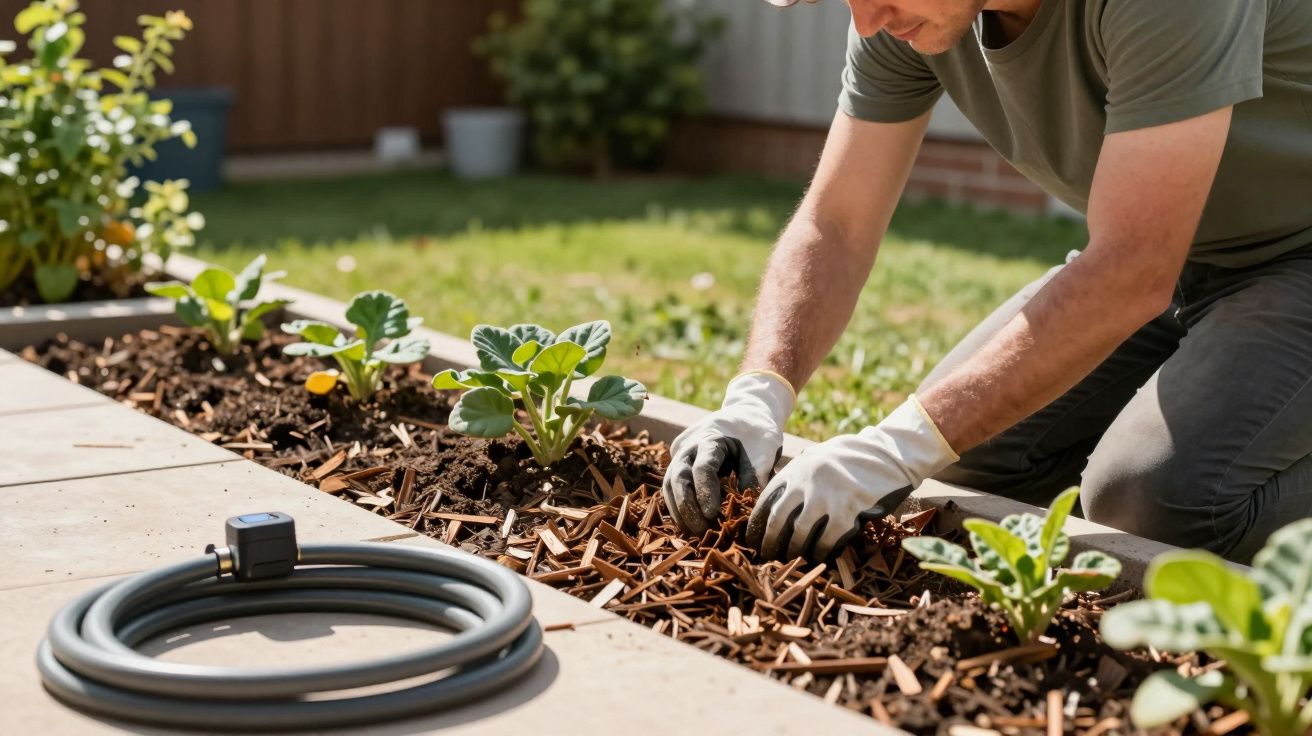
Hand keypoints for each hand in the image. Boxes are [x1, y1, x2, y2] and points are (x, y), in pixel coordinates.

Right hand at [662, 371, 794, 535]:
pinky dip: (679, 506)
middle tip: (701, 531)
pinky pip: (673, 486)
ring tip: (694, 533)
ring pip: (669, 484)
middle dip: (687, 507)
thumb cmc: (757, 432)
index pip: (703, 467)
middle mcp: (689, 444)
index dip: (705, 492)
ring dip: (680, 511)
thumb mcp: (763, 450)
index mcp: (711, 436)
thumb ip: (754, 477)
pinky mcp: (679, 462)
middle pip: (678, 477)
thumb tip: (748, 511)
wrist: (746, 412)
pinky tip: (690, 524)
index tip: (713, 515)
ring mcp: (680, 452)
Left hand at [746, 396, 957, 561]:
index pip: (766, 500)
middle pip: (779, 520)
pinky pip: (827, 539)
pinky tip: (818, 558)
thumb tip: (775, 504)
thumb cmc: (849, 460)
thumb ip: (796, 478)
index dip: (757, 524)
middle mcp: (806, 482)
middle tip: (767, 557)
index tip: (752, 540)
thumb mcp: (816, 460)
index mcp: (796, 469)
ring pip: (800, 534)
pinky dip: (820, 552)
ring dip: (794, 551)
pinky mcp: (848, 511)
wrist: (886, 455)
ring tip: (791, 561)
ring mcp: (827, 496)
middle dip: (770, 542)